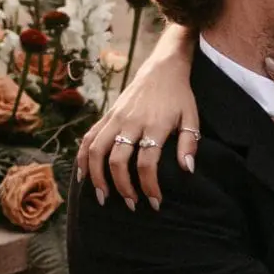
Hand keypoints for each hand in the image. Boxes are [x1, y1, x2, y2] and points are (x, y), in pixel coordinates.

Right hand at [76, 22, 197, 206]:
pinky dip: (82, 157)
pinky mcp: (107, 115)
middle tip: (131, 205)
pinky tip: (83, 176)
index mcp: (154, 125)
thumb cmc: (179, 97)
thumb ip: (189, 144)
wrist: (162, 68)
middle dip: (122, 187)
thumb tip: (187, 170)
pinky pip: (88, 138)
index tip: (154, 203)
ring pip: (97, 150)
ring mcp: (115, 118)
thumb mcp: (192, 118)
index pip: (147, 162)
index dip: (149, 186)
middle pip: (118, 160)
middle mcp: (131, 122)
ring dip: (97, 176)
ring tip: (102, 197)